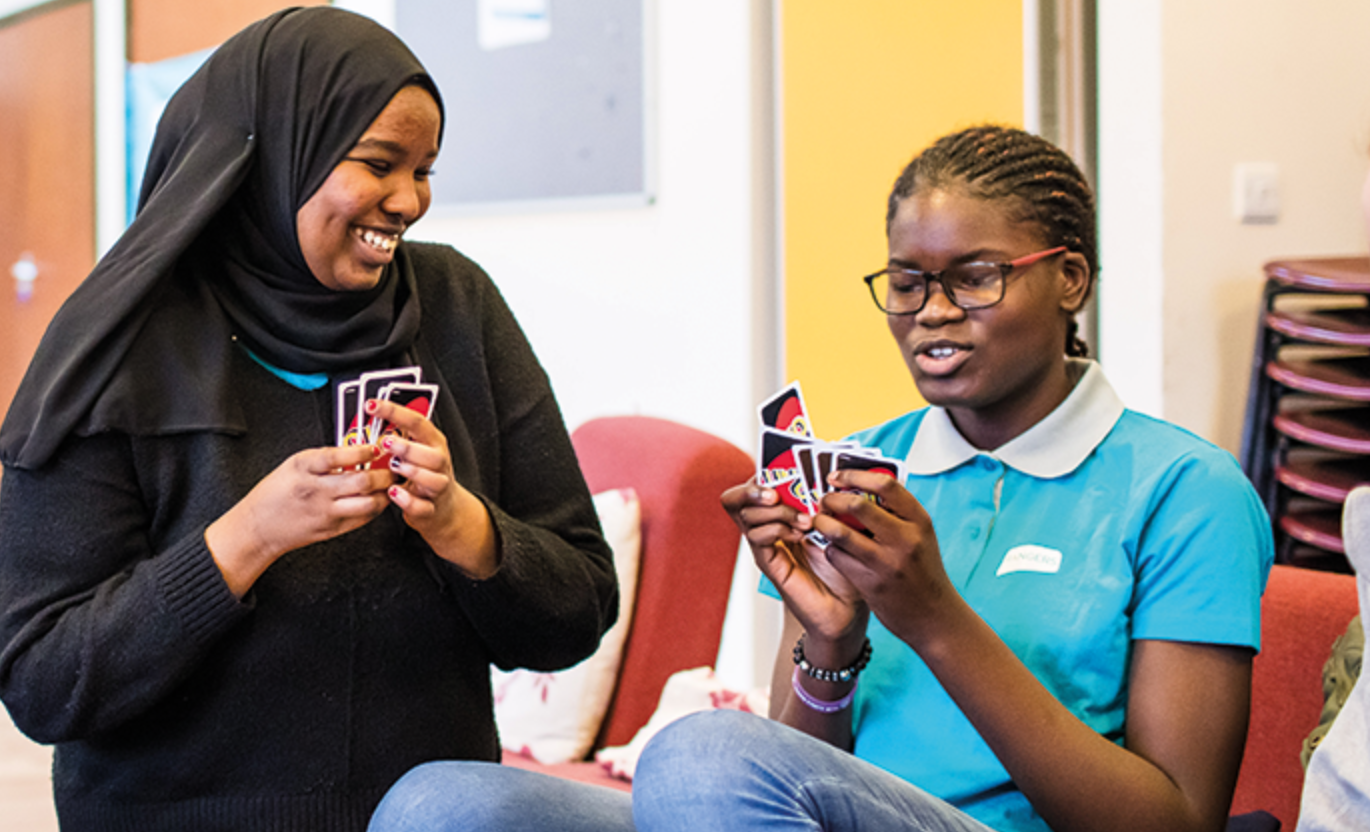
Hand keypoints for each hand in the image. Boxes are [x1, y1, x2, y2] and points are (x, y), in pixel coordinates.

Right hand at [205, 443, 392, 596]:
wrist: (258, 527)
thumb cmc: (274, 494)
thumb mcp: (293, 465)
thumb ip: (324, 458)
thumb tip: (355, 449)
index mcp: (304, 469)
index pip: (339, 456)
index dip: (362, 451)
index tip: (374, 448)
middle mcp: (317, 491)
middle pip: (362, 481)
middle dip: (384, 473)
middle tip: (391, 466)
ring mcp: (326, 513)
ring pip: (368, 503)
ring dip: (384, 492)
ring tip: (388, 484)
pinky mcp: (332, 530)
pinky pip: (363, 518)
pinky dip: (375, 507)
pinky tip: (377, 499)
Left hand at [367, 398, 497, 577]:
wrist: (444, 508)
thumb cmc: (423, 474)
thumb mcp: (414, 451)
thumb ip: (398, 436)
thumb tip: (370, 420)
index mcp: (432, 443)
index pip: (417, 422)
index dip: (394, 411)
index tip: (372, 405)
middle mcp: (439, 463)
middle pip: (432, 454)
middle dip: (408, 447)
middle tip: (386, 442)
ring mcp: (438, 486)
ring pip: (432, 479)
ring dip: (412, 471)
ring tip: (393, 467)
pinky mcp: (431, 508)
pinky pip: (422, 506)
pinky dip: (407, 500)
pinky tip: (394, 492)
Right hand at [721, 479, 864, 640]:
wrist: (848, 605)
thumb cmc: (845, 563)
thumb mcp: (838, 523)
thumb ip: (827, 499)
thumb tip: (828, 471)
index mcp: (781, 511)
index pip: (753, 483)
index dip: (761, 471)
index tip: (783, 467)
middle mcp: (767, 526)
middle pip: (735, 498)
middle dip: (754, 488)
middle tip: (777, 494)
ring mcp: (765, 545)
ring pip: (745, 515)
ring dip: (776, 511)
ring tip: (804, 520)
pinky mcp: (768, 563)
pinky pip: (756, 538)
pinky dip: (777, 530)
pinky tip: (800, 535)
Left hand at [810, 469, 954, 642]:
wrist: (934, 617)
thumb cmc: (923, 573)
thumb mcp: (920, 536)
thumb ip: (897, 514)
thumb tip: (861, 488)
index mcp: (919, 521)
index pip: (885, 484)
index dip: (855, 476)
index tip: (838, 477)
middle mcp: (905, 539)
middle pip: (857, 504)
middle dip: (833, 498)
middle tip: (824, 499)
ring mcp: (886, 562)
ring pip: (840, 532)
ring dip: (823, 522)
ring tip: (819, 520)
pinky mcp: (870, 583)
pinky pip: (838, 557)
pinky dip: (830, 548)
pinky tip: (833, 548)